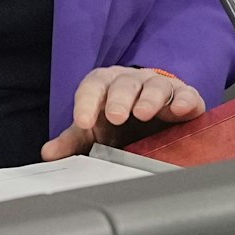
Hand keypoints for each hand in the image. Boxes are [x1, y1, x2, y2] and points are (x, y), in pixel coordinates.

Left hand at [40, 67, 205, 160]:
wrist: (155, 120)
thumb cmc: (120, 124)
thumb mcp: (95, 132)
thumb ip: (73, 141)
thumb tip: (49, 152)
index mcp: (106, 86)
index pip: (93, 86)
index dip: (87, 102)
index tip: (83, 121)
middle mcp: (132, 82)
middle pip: (125, 83)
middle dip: (119, 98)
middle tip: (116, 116)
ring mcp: (159, 87)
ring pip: (155, 86)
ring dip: (150, 98)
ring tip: (144, 112)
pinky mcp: (185, 98)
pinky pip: (186, 95)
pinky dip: (184, 100)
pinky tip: (179, 110)